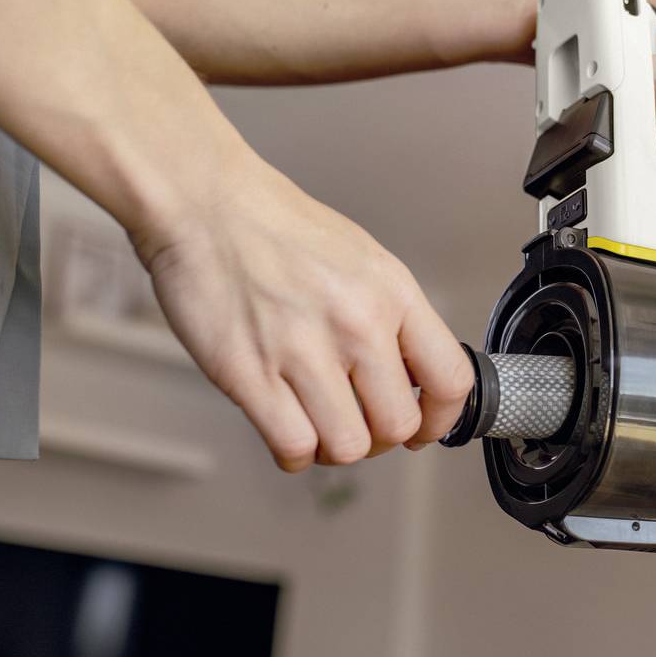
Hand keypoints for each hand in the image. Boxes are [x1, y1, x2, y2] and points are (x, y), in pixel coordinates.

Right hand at [135, 154, 472, 471]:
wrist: (206, 203)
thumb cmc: (279, 229)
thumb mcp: (364, 259)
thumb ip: (394, 318)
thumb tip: (413, 376)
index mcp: (393, 293)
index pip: (450, 380)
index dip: (441, 418)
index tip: (424, 425)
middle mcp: (356, 324)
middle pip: (398, 425)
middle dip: (381, 437)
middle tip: (359, 422)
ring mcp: (303, 351)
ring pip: (348, 447)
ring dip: (335, 448)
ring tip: (318, 423)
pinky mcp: (250, 375)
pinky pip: (294, 448)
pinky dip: (294, 453)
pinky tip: (286, 427)